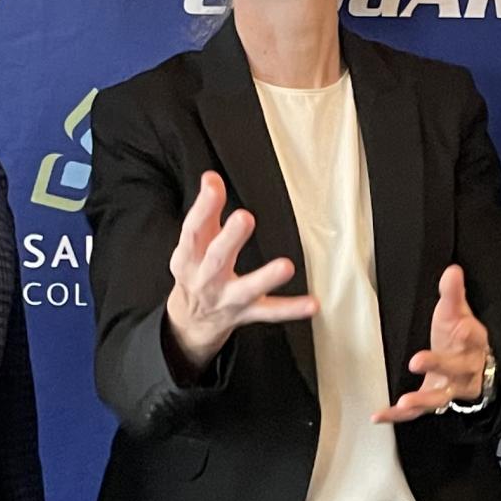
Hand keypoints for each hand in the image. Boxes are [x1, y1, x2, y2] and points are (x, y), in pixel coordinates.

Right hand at [164, 171, 316, 371]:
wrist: (190, 323)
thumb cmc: (196, 272)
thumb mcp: (194, 244)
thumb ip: (205, 212)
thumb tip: (210, 177)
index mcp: (189, 257)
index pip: (193, 230)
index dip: (202, 206)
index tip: (213, 184)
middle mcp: (206, 279)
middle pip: (217, 258)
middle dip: (230, 238)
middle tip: (244, 218)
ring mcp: (227, 299)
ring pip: (246, 289)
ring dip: (266, 278)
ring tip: (286, 266)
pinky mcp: (247, 313)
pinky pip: (270, 312)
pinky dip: (291, 309)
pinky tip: (312, 304)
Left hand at [373, 265, 488, 423]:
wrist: (475, 366)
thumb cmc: (461, 335)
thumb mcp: (458, 312)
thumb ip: (453, 293)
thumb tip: (452, 269)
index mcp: (474, 343)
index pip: (473, 338)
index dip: (467, 334)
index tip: (457, 330)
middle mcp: (466, 370)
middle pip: (456, 370)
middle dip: (438, 365)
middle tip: (417, 361)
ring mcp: (451, 389)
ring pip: (440, 397)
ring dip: (421, 401)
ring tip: (403, 403)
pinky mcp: (434, 401)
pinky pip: (418, 412)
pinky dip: (398, 416)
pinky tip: (378, 415)